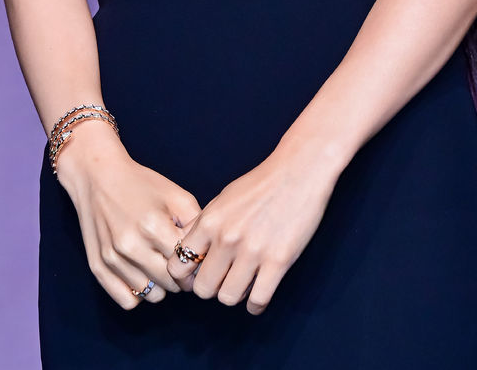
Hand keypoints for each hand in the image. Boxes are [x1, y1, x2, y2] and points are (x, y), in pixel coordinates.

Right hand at [54, 126, 201, 310]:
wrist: (98, 176)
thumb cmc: (141, 184)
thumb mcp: (175, 194)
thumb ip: (196, 223)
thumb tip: (206, 253)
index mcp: (153, 225)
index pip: (186, 263)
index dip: (196, 262)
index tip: (195, 258)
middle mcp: (131, 245)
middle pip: (171, 283)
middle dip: (181, 276)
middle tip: (179, 263)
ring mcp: (112, 259)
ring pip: (152, 295)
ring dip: (161, 285)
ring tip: (160, 265)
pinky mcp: (98, 267)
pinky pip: (128, 301)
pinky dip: (139, 293)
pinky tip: (142, 274)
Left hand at [165, 145, 338, 314]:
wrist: (298, 171)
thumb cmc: (259, 184)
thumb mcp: (222, 199)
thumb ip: (203, 225)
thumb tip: (185, 250)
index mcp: (209, 222)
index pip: (178, 266)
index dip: (185, 276)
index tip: (197, 274)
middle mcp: (227, 238)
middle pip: (203, 289)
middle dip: (211, 288)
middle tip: (222, 279)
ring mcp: (253, 251)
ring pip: (228, 298)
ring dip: (234, 295)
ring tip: (242, 283)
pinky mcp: (278, 261)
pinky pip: (258, 300)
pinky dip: (256, 305)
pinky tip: (258, 293)